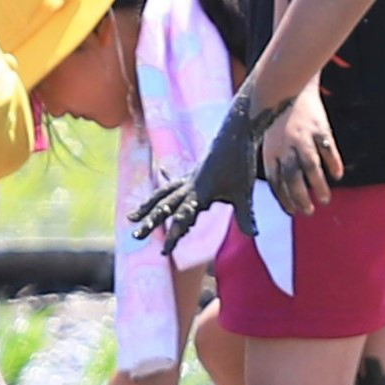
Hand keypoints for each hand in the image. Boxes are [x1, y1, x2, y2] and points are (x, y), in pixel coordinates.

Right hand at [135, 96, 273, 248]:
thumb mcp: (244, 192)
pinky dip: (161, 191)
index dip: (174, 236)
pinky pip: (171, 185)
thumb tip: (253, 235)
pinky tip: (157, 194)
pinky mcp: (193, 174)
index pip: (182, 218)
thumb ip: (246, 215)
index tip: (165, 252)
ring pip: (162, 194)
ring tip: (131, 217)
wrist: (236, 133)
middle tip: (135, 235)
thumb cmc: (241, 162)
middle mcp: (189, 186)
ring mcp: (189, 179)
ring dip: (147, 207)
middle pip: (164, 207)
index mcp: (199, 193)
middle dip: (150, 222)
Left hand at [263, 86, 345, 215]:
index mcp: (270, 149)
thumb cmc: (279, 118)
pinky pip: (327, 150)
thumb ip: (276, 161)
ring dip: (318, 186)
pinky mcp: (319, 128)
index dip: (283, 198)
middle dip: (300, 197)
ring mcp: (303, 136)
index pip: (275, 181)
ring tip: (324, 200)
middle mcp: (285, 145)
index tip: (292, 211)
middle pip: (292, 177)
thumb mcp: (269, 139)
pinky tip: (337, 175)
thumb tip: (285, 191)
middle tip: (308, 211)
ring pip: (310, 166)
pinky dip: (333, 164)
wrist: (291, 86)